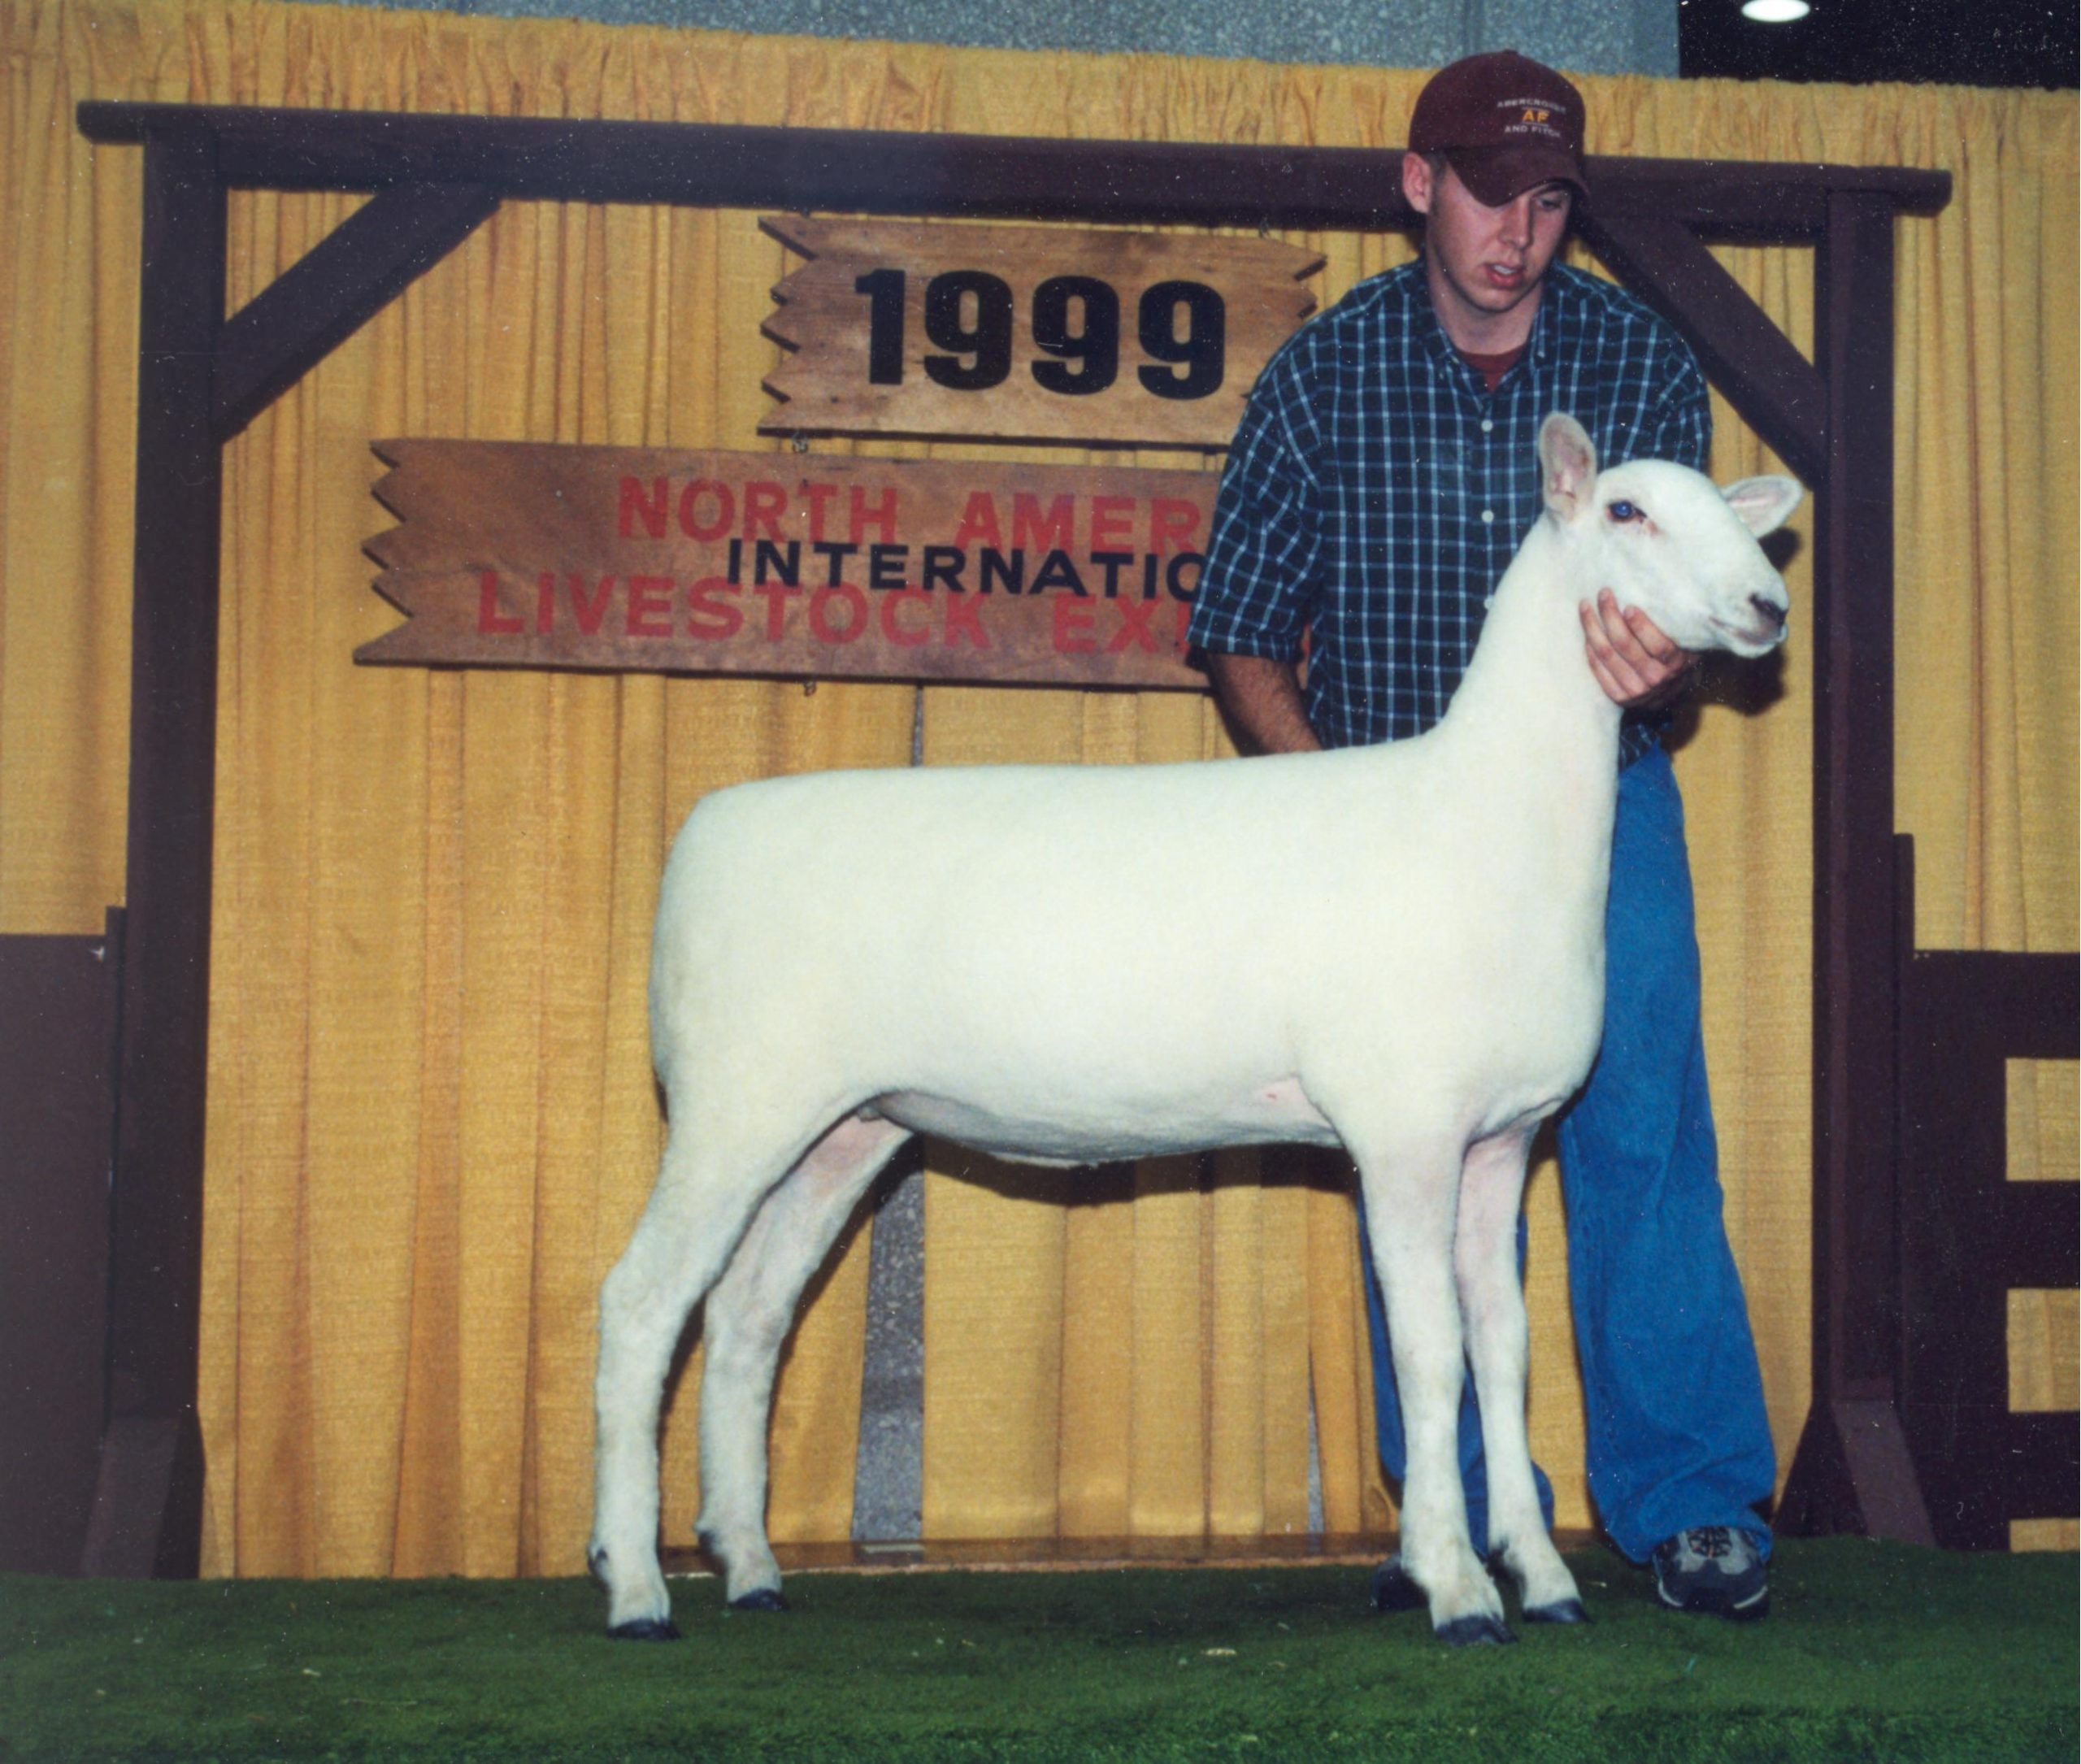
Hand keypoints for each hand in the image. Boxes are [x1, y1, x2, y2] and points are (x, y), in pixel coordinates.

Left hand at [1580, 589, 1696, 708]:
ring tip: (1586, 607)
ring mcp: (1636, 691)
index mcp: (1675, 663)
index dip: (1640, 624)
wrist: (1673, 691)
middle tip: (1603, 594)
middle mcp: (1655, 679)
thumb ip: (1677, 623)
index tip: (1628, 606)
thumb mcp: (1687, 639)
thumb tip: (1668, 589)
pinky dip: (1590, 649)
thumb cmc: (1679, 655)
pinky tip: (1587, 633)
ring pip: (1606, 654)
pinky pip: (1598, 669)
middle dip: (1610, 614)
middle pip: (1624, 643)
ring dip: (1592, 627)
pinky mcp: (1619, 697)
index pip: (1657, 644)